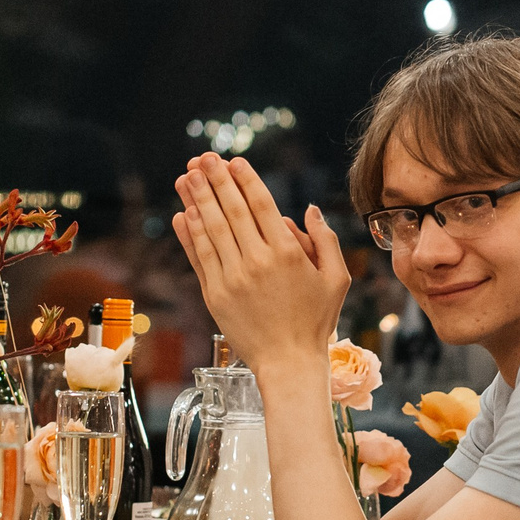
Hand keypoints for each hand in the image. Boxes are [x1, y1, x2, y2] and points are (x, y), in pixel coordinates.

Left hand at [170, 153, 347, 377]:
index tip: (233, 161)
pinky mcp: (215, 295)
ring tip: (186, 176)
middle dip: (215, 180)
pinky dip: (189, 234)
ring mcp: (233, 279)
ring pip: (210, 230)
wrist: (288, 362)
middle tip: (203, 157)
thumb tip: (309, 209)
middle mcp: (257, 262)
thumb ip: (325, 240)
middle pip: (231, 211)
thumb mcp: (336, 279)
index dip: (244, 180)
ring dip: (196, 199)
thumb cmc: (316, 321)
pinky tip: (182, 213)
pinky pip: (199, 258)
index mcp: (288, 254)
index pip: (261, 206)